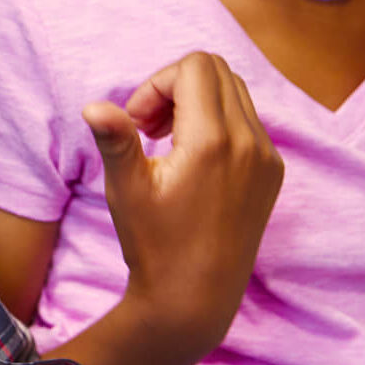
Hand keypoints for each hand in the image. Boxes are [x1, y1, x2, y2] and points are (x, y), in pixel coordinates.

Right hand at [43, 52, 281, 364]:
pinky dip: (217, 122)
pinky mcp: (271, 173)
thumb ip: (116, 139)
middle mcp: (249, 143)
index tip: (137, 123)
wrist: (194, 297)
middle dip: (175, 86)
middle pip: (217, 71)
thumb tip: (93, 106)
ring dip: (197, 102)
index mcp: (213, 141)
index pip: (194, 67)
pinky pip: (247, 121)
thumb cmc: (154, 243)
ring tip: (167, 141)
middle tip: (149, 128)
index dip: (156, 83)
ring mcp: (266, 158)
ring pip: (234, 92)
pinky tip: (191, 160)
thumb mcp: (126, 188)